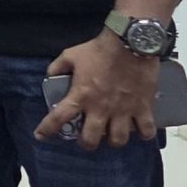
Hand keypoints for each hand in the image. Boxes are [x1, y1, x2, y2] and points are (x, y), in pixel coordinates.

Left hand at [38, 30, 160, 148]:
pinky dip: (143, 134)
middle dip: (86, 143)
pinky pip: (146, 131)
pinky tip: (139, 131)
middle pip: (90, 139)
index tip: (40, 136)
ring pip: (118, 140)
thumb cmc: (98, 50)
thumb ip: (57, 68)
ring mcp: (123, 111)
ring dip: (113, 140)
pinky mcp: (143, 108)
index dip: (47, 130)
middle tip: (87, 138)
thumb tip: (50, 77)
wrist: (130, 43)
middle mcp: (100, 108)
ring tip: (112, 134)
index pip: (58, 118)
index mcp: (80, 96)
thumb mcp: (70, 55)